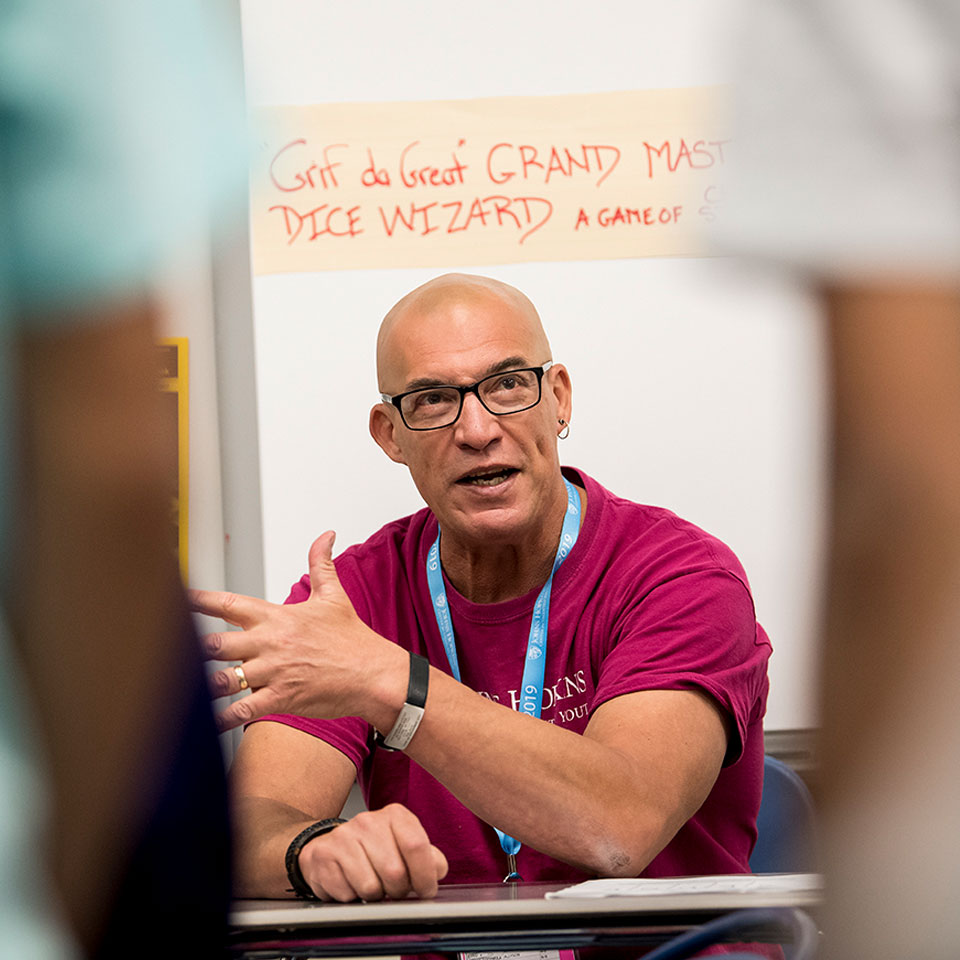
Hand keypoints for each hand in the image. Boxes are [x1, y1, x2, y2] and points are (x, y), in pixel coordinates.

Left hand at [191, 531, 403, 731]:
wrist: (374, 674)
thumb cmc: (353, 640)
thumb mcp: (334, 596)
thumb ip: (321, 564)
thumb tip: (326, 535)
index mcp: (276, 617)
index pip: (227, 604)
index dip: (197, 601)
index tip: (176, 598)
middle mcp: (270, 642)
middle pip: (214, 644)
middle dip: (192, 649)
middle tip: (170, 652)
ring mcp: (273, 672)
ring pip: (223, 679)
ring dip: (202, 684)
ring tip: (181, 689)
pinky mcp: (281, 699)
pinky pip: (242, 710)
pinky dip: (221, 718)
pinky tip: (206, 724)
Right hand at [300, 804, 448, 900]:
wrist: (329, 848)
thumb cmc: (374, 850)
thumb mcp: (404, 846)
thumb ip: (427, 857)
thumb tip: (437, 869)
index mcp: (395, 815)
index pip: (416, 845)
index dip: (425, 876)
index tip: (426, 890)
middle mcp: (368, 821)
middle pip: (395, 872)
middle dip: (399, 891)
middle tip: (394, 888)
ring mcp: (344, 837)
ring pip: (371, 887)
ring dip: (375, 896)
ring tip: (372, 883)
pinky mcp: (324, 856)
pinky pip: (347, 894)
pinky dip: (353, 898)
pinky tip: (351, 883)